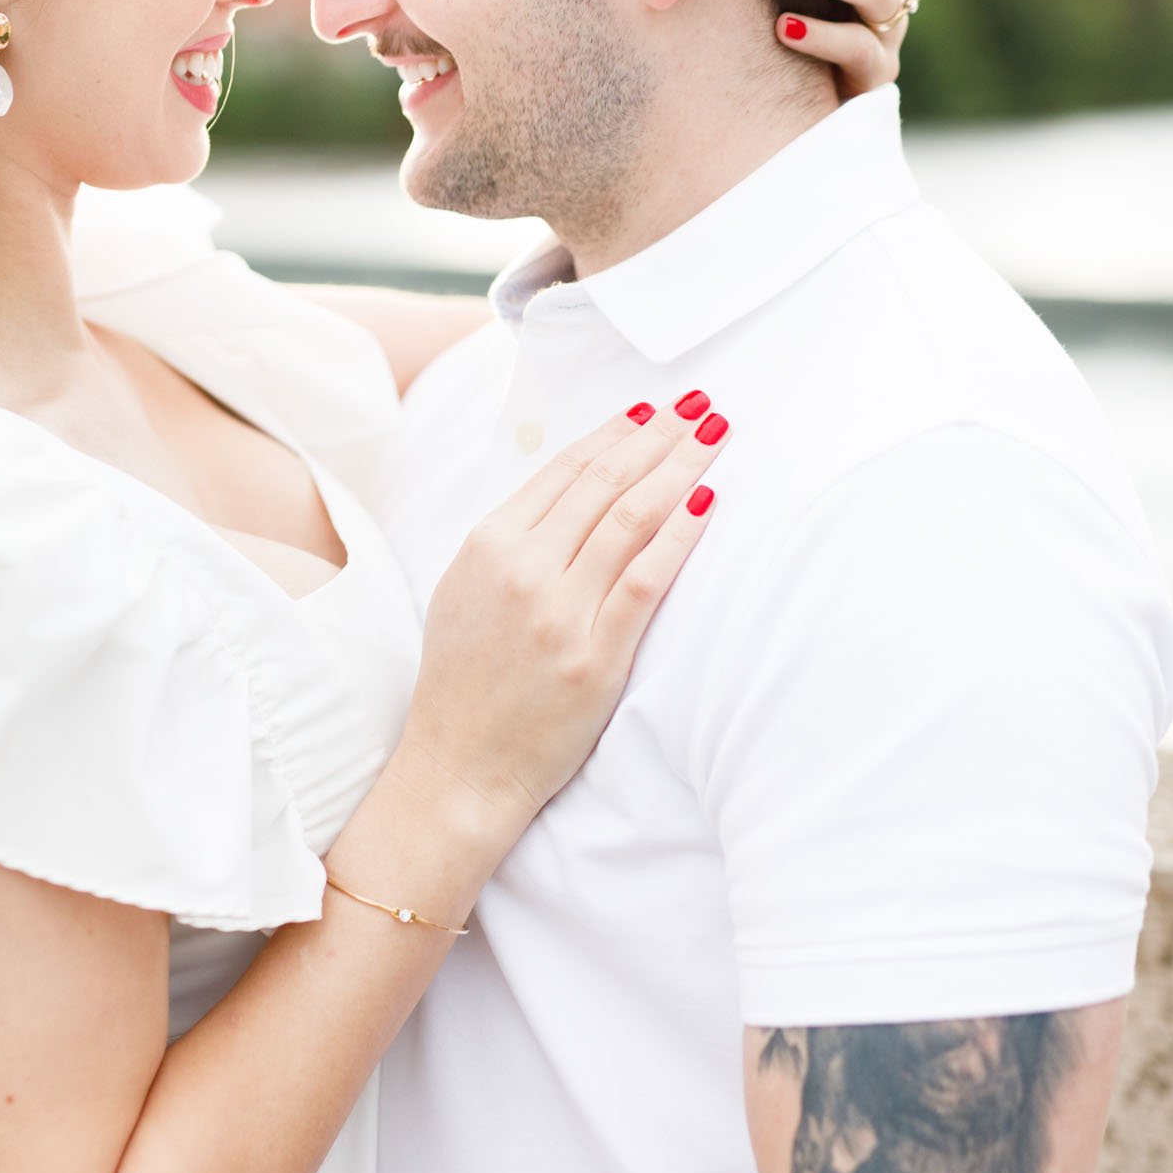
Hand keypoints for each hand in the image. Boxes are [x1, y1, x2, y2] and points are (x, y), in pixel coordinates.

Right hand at [396, 394, 722, 829]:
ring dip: (679, 468)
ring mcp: (558, 612)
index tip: (653, 409)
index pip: (564, 469)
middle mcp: (521, 568)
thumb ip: (511, 541)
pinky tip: (706, 504)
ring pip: (630, 518)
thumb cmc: (464, 683)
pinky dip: (679, 537)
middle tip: (700, 405)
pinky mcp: (593, 657)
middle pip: (604, 482)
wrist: (459, 767)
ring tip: (713, 438)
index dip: (615, 431)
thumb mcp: (465, 590)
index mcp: (488, 544)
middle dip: (659, 435)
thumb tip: (571, 490)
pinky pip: (646, 580)